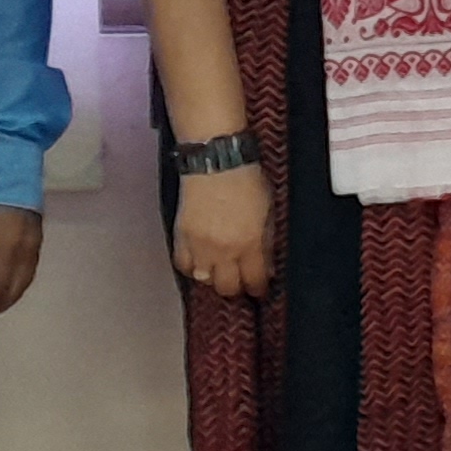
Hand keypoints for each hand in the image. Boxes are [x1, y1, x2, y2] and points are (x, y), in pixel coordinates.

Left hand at [0, 205, 43, 328]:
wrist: (7, 161)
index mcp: (6, 252)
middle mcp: (26, 251)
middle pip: (16, 290)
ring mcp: (35, 241)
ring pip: (26, 279)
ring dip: (9, 295)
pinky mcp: (37, 232)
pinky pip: (30, 267)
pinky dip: (17, 281)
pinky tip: (4, 278)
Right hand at [172, 162, 273, 301]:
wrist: (216, 161)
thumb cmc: (247, 180)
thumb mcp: (270, 211)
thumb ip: (268, 243)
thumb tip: (268, 267)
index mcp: (250, 244)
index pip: (255, 281)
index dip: (259, 289)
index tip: (261, 288)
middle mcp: (224, 251)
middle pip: (227, 287)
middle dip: (237, 288)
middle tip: (241, 282)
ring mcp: (200, 245)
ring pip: (204, 280)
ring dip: (214, 278)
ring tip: (221, 271)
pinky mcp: (181, 237)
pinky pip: (183, 265)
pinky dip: (192, 267)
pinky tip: (200, 261)